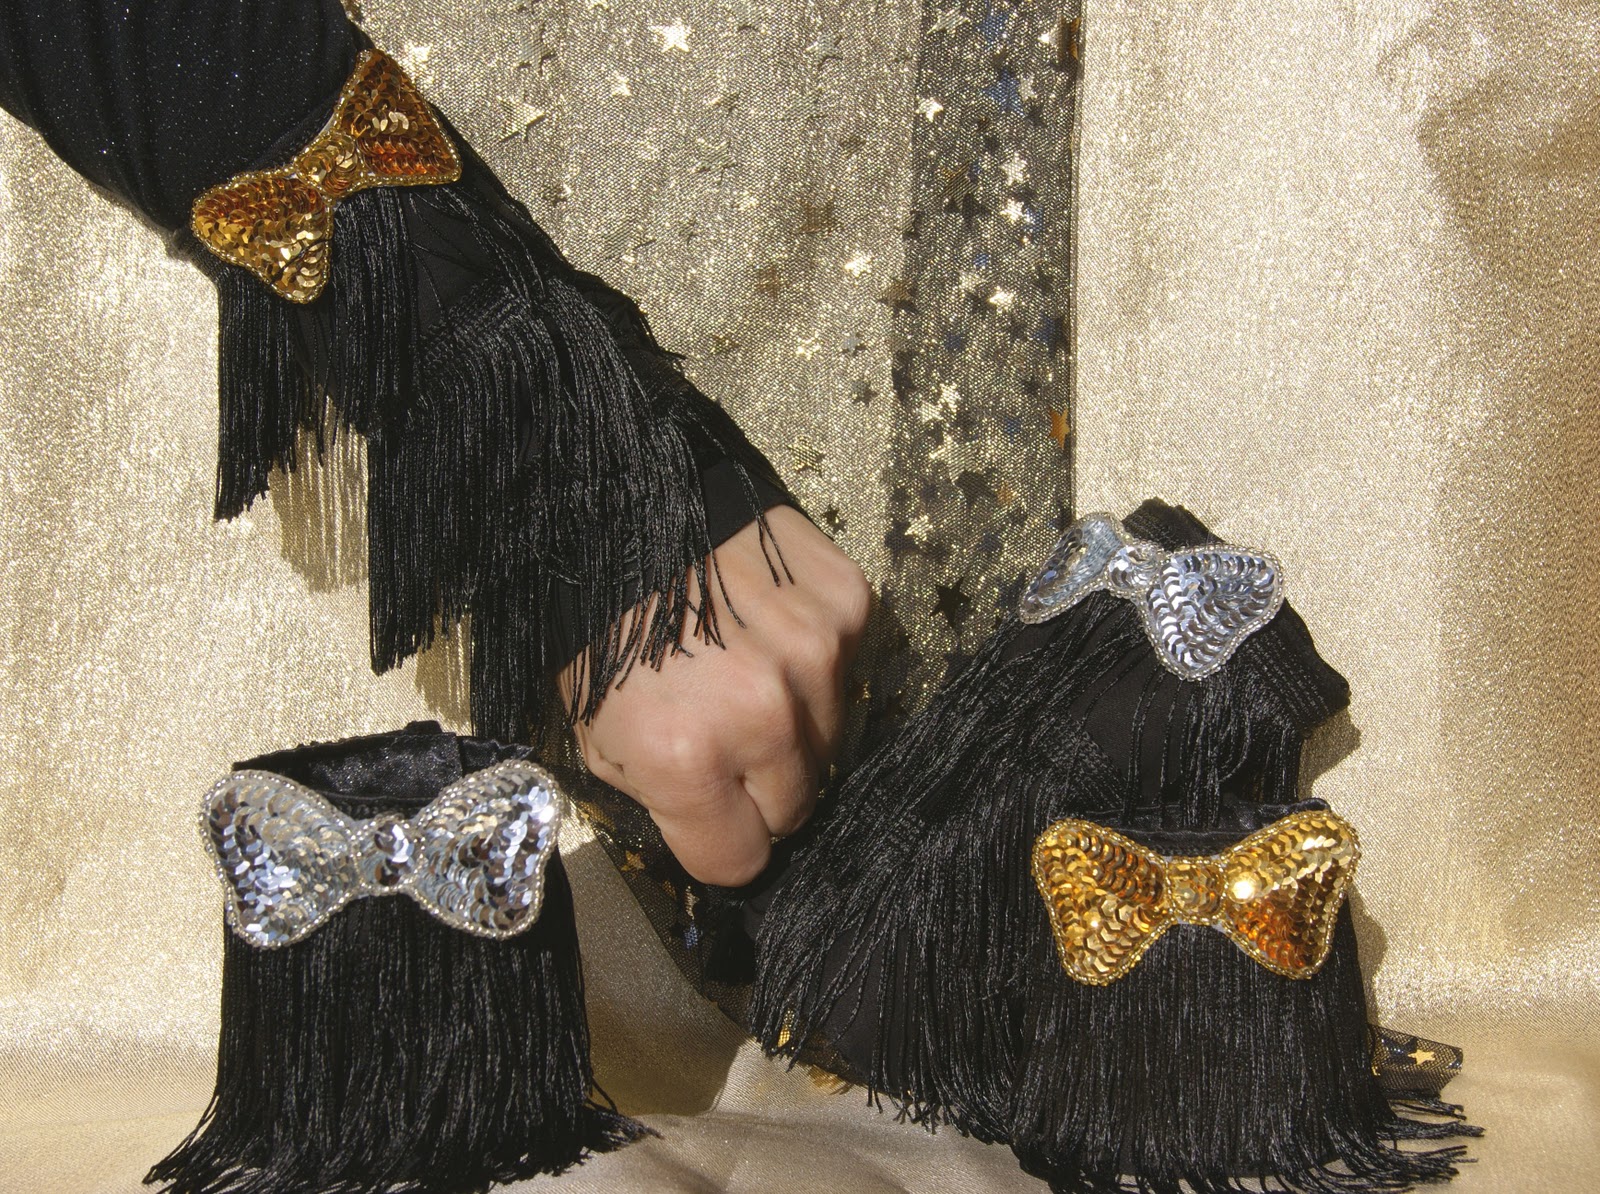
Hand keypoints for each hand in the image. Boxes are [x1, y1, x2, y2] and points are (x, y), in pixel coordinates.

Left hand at [563, 506, 870, 885]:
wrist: (625, 505)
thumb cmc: (599, 626)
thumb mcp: (595, 734)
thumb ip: (662, 798)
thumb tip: (716, 831)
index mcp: (687, 760)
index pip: (741, 861)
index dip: (720, 843)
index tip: (709, 818)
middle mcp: (763, 716)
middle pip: (795, 810)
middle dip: (759, 790)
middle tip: (725, 743)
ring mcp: (815, 657)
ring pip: (829, 745)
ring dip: (794, 728)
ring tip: (743, 676)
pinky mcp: (847, 606)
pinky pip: (847, 674)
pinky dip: (815, 666)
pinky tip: (767, 631)